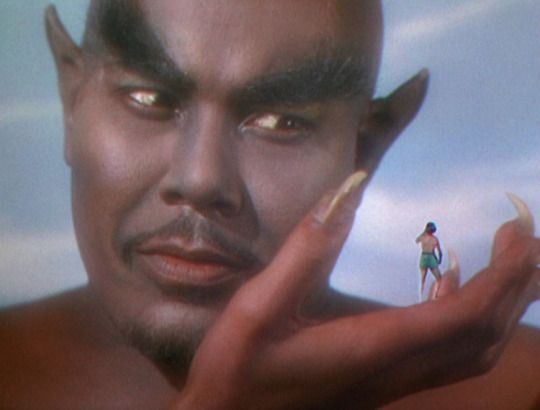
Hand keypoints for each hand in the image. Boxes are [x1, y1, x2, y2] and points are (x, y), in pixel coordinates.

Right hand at [172, 182, 539, 409]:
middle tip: (524, 236)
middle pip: (480, 338)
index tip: (518, 236)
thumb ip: (303, 252)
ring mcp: (391, 381)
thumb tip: (343, 195)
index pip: (459, 319)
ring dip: (499, 305)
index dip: (498, 279)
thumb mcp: (258, 306)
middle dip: (513, 288)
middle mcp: (394, 370)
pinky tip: (449, 284)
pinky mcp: (381, 381)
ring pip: (470, 352)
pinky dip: (466, 319)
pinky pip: (445, 355)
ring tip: (510, 260)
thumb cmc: (236, 368)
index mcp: (370, 348)